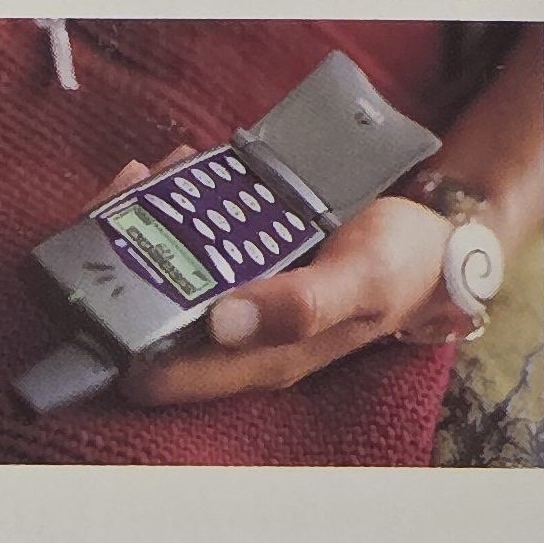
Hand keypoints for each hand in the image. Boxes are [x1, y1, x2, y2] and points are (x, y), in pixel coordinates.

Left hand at [96, 181, 456, 405]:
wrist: (434, 241)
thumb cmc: (402, 267)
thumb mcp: (361, 282)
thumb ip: (299, 307)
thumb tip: (221, 324)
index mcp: (255, 361)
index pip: (155, 373)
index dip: (118, 336)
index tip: (108, 277)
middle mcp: (234, 340)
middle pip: (144, 320)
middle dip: (124, 263)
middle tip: (134, 196)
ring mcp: (234, 303)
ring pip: (160, 275)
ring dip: (147, 224)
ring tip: (158, 172)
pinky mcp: (240, 269)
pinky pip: (188, 244)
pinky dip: (174, 205)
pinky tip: (180, 169)